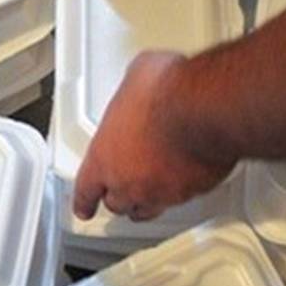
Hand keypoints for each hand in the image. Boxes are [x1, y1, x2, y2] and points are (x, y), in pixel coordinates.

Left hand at [72, 51, 235, 222]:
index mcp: (103, 156)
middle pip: (117, 203)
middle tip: (120, 194)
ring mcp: (160, 191)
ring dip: (145, 204)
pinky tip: (184, 184)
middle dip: (117, 198)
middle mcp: (128, 181)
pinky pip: (180, 199)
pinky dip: (179, 193)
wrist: (202, 111)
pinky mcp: (191, 193)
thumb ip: (134, 90)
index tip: (83, 207)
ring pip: (147, 209)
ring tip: (148, 199)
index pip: (85, 189)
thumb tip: (145, 77)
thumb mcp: (138, 75)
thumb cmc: (165, 94)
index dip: (83, 200)